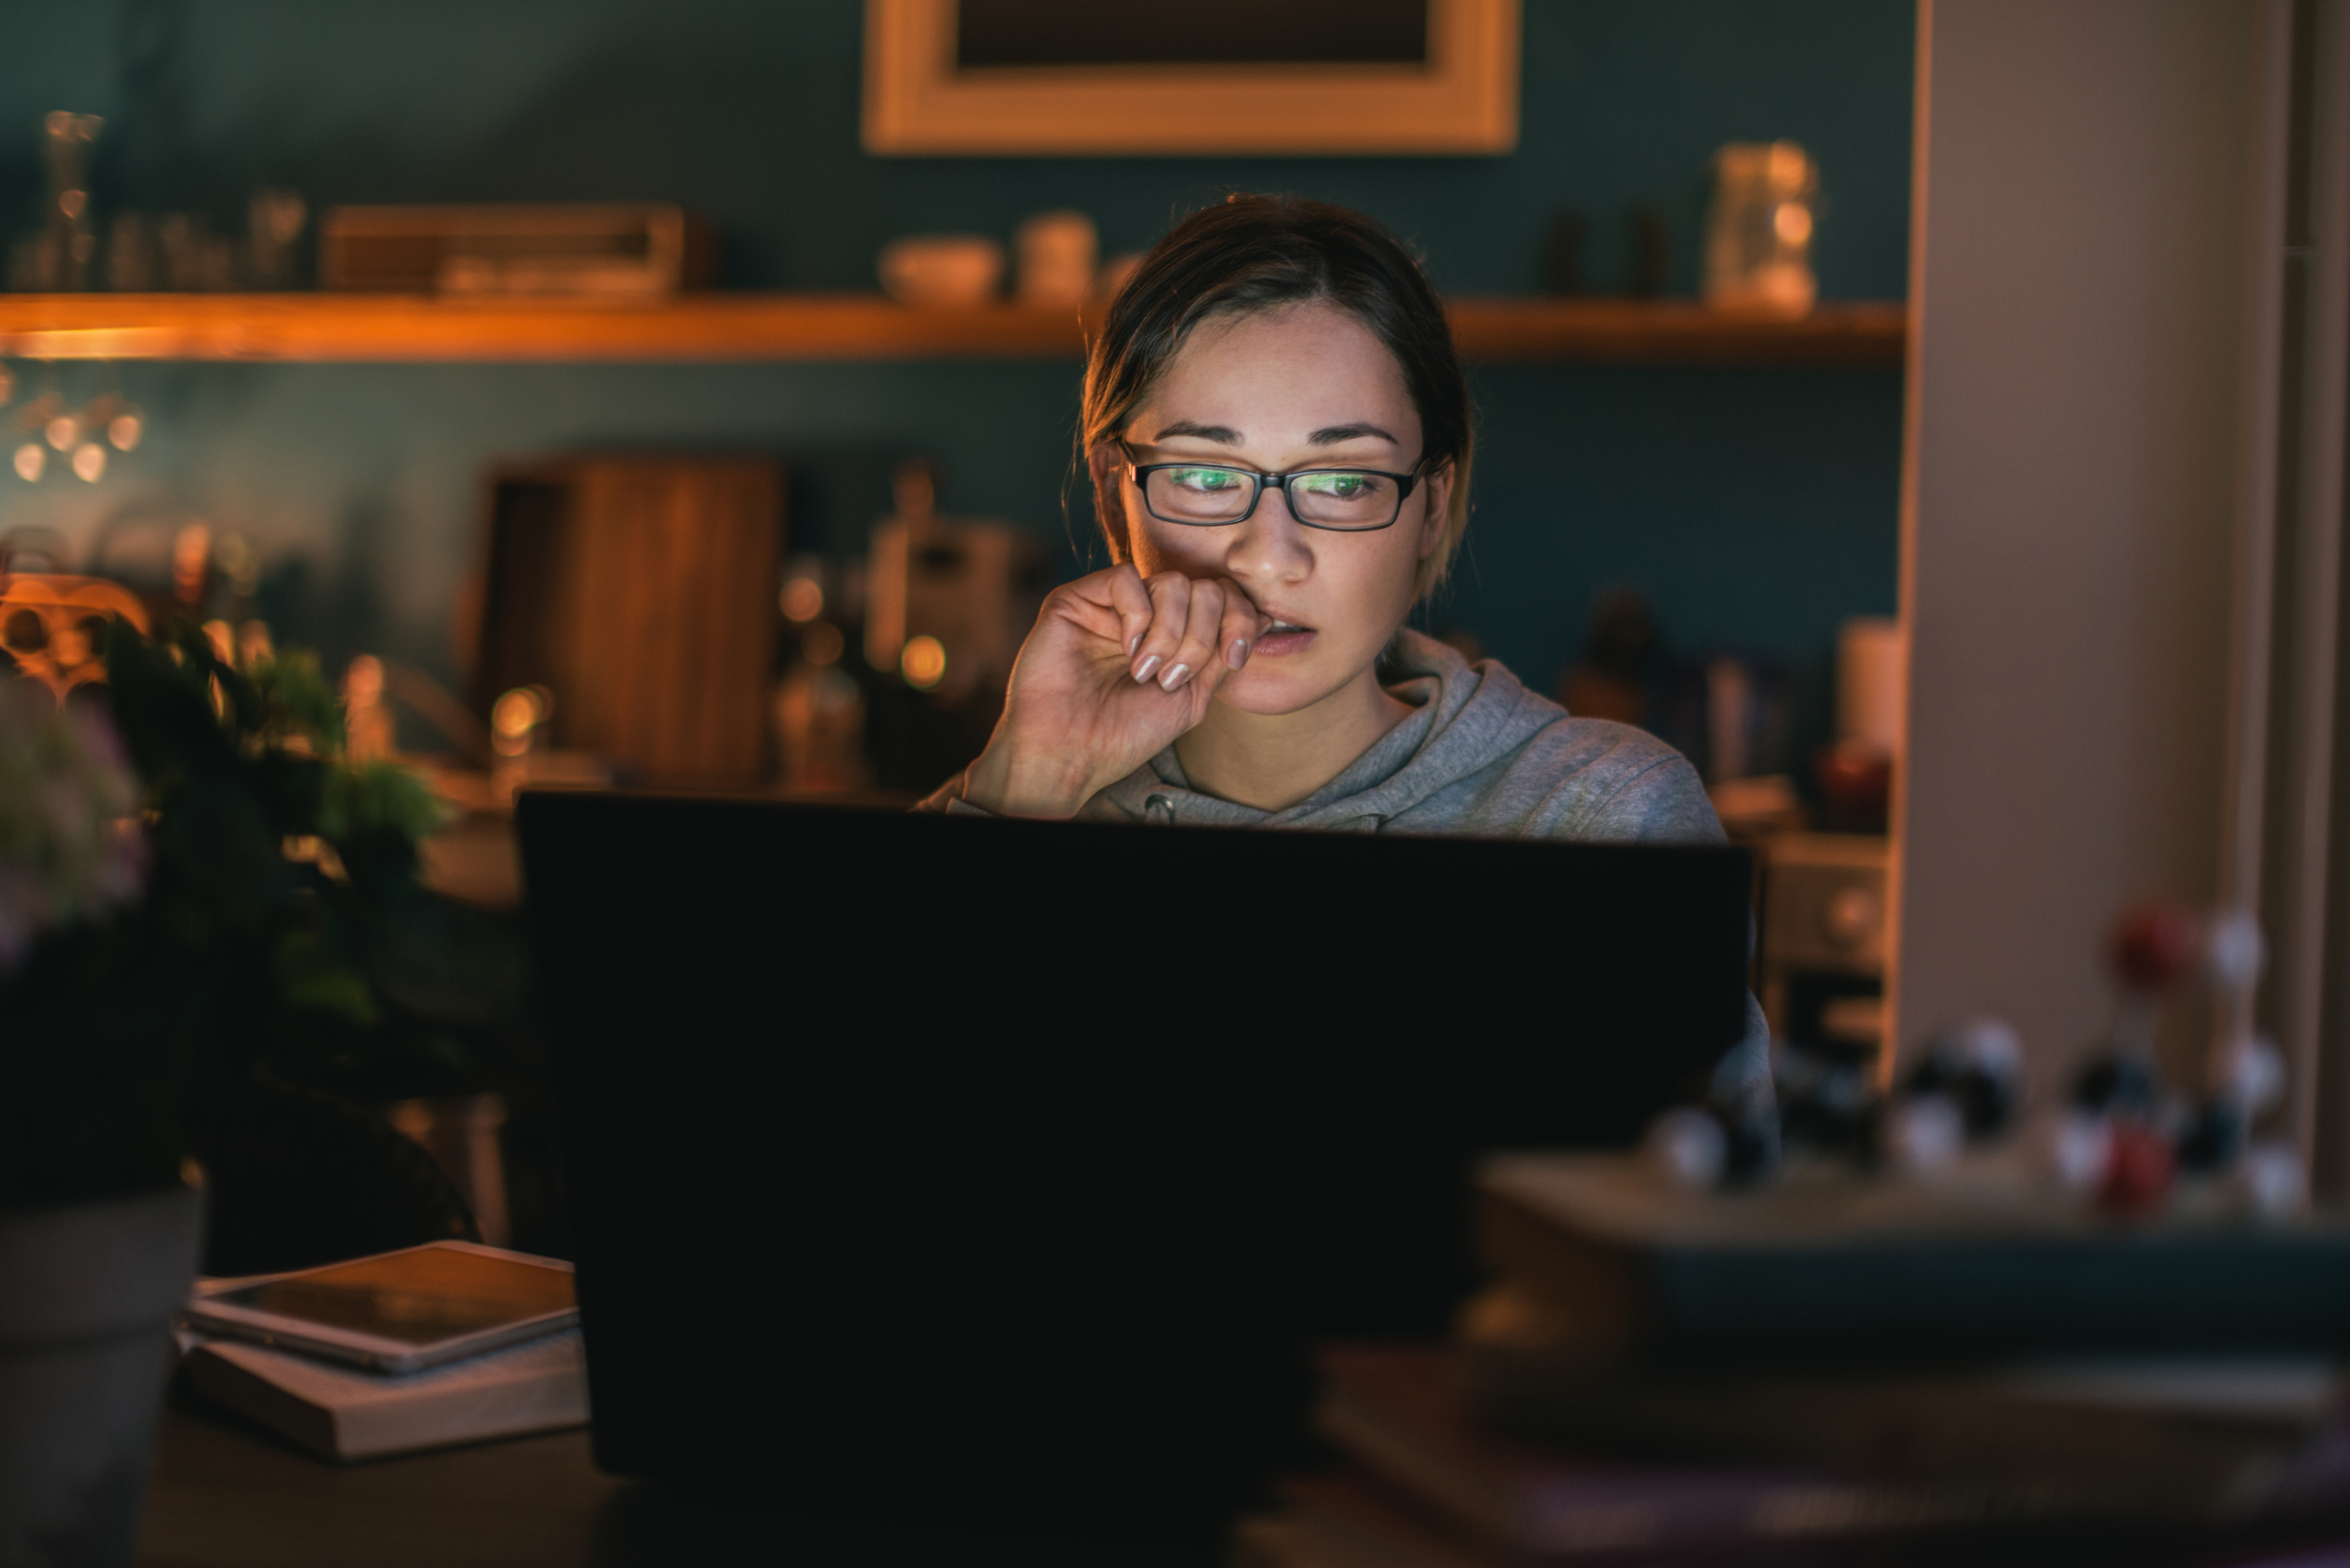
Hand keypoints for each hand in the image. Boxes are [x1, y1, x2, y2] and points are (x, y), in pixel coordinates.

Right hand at [961, 564, 1266, 816]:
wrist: (1071, 753)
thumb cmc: (1124, 734)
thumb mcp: (1192, 698)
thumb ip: (1222, 656)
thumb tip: (1262, 617)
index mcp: (1174, 634)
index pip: (1224, 598)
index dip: (1238, 621)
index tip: (1234, 659)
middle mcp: (1146, 614)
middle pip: (1205, 589)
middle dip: (1202, 637)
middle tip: (1173, 678)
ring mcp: (1112, 605)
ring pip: (1172, 582)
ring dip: (1171, 633)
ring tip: (1147, 671)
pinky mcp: (1077, 599)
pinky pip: (1127, 578)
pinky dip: (1139, 616)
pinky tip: (1129, 649)